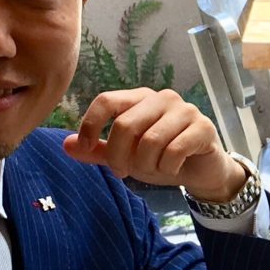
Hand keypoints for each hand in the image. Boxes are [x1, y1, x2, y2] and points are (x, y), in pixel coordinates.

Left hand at [61, 88, 247, 202]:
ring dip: (147, 164)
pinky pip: (175, 150)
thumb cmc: (162, 158)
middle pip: (125, 124)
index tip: (88, 147)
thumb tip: (67, 145)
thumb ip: (99, 150)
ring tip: (153, 169)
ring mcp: (185, 110)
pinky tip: (171, 168)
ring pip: (150, 140)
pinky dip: (167, 167)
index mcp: (139, 98)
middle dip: (119, 156)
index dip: (92, 124)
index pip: (107, 100)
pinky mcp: (203, 127)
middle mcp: (162, 98)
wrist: (202, 170)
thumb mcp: (126, 157)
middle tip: (122, 172)